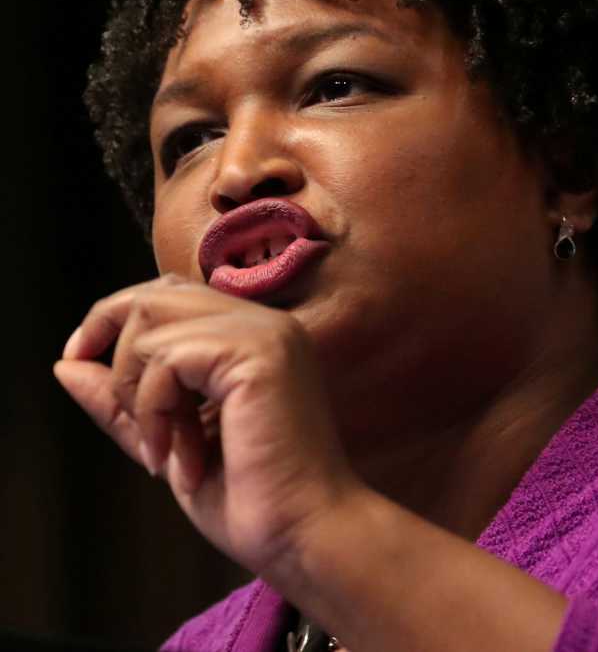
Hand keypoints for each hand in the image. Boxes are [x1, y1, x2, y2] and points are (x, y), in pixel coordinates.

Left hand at [53, 273, 357, 575]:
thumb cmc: (252, 498)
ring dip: (139, 397)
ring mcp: (266, 333)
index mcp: (255, 339)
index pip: (171, 293)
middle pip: (155, 294)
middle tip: (128, 419)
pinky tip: (180, 458)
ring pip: (152, 325)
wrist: (302, 532)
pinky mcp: (258, 354)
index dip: (115, 319)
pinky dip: (154, 412)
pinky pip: (167, 358)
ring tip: (166, 453)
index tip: (81, 362)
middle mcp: (266, 324)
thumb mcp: (169, 440)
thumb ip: (124, 400)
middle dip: (115, 352)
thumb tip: (66, 364)